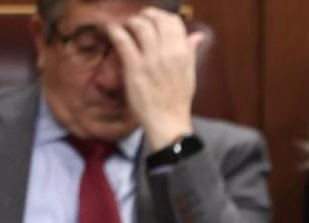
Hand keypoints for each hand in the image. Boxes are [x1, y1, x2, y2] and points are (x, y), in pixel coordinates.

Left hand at [107, 8, 201, 153]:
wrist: (168, 122)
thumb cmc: (177, 100)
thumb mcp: (190, 74)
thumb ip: (191, 53)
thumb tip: (197, 36)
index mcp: (184, 54)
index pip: (174, 22)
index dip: (161, 16)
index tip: (153, 19)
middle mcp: (169, 53)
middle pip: (157, 20)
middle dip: (144, 15)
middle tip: (136, 21)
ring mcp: (152, 60)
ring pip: (140, 25)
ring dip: (130, 21)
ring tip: (125, 27)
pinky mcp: (135, 67)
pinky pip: (123, 40)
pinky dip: (115, 30)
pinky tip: (111, 30)